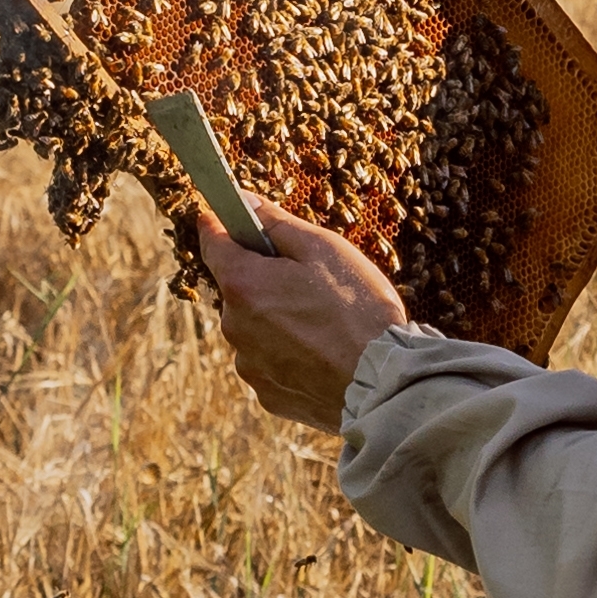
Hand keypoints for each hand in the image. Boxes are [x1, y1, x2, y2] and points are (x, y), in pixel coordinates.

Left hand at [192, 203, 412, 427]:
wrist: (384, 382)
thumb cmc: (359, 310)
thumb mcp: (323, 249)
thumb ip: (276, 224)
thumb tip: (243, 203)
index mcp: (243, 284)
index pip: (212, 243)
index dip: (219, 225)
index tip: (223, 215)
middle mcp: (234, 326)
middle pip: (238, 289)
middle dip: (264, 280)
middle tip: (308, 282)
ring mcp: (249, 364)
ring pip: (254, 328)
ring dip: (276, 320)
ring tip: (323, 324)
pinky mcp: (268, 394)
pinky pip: (270, 362)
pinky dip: (288, 354)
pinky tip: (322, 353)